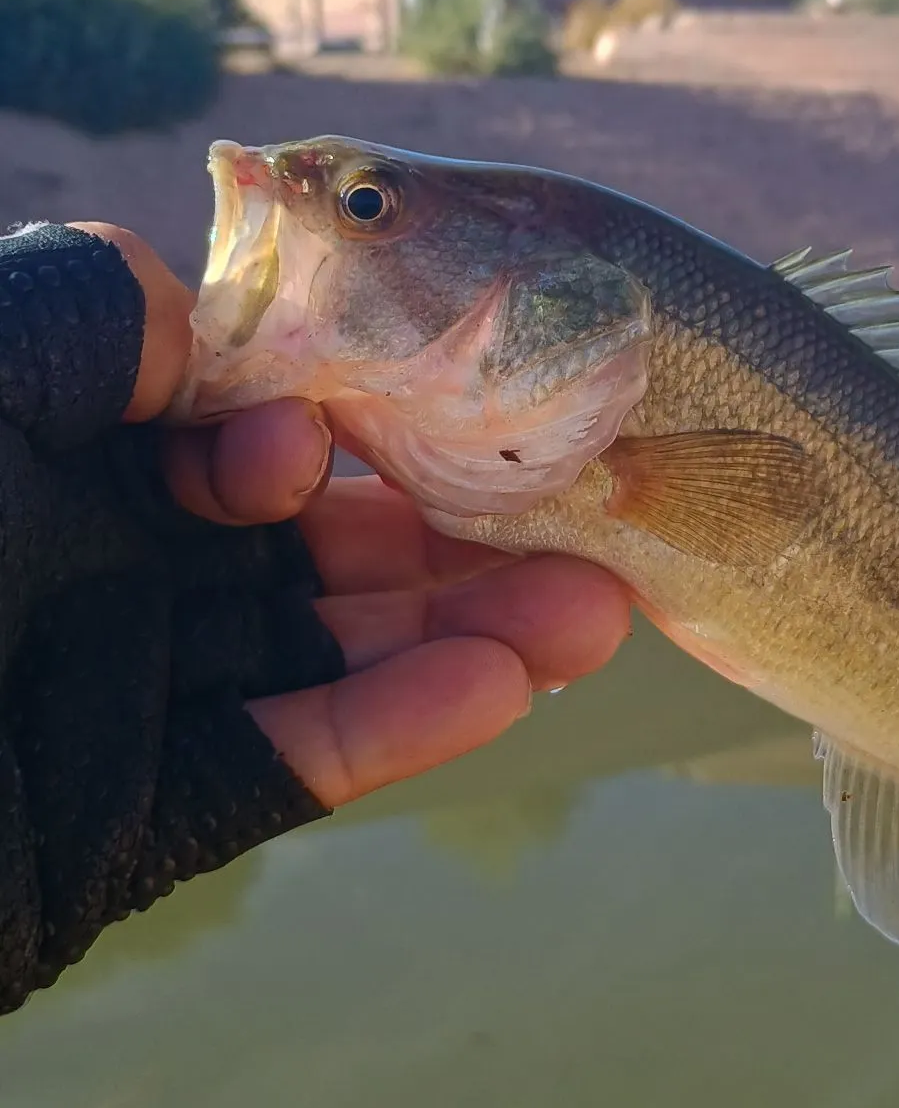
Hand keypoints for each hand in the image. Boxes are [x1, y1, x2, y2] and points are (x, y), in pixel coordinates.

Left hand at [82, 223, 633, 807]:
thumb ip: (92, 315)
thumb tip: (205, 294)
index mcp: (90, 466)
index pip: (261, 436)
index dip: (348, 422)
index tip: (384, 410)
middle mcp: (132, 572)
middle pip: (339, 549)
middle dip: (466, 534)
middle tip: (589, 517)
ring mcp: (154, 694)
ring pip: (350, 653)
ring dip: (475, 629)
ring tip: (598, 612)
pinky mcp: (155, 813)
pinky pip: (304, 759)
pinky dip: (406, 725)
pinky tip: (505, 687)